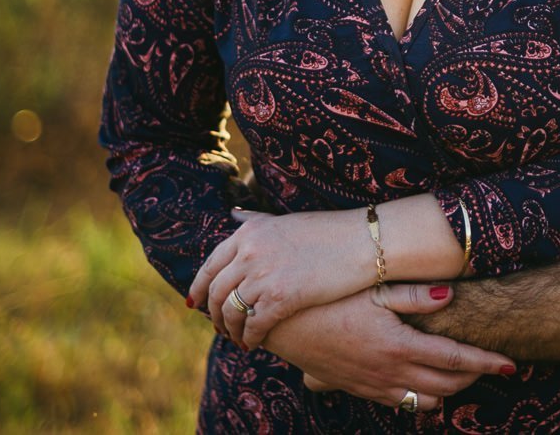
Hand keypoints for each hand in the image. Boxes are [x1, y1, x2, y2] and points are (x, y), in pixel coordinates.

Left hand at [190, 209, 374, 348]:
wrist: (363, 241)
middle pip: (215, 292)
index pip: (210, 266)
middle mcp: (249, 252)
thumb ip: (256, 221)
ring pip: (230, 312)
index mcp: (248, 233)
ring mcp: (263, 275)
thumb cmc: (330, 231)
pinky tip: (255, 344)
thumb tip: (233, 216)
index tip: (196, 305)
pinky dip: (250, 338)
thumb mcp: (285, 221)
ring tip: (237, 339)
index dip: (198, 289)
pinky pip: (253, 326)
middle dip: (213, 315)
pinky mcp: (281, 298)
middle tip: (219, 328)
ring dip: (230, 330)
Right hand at [266, 283, 516, 411]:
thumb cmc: (327, 300)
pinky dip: (421, 398)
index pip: (454, 359)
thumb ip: (413, 295)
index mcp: (398, 346)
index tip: (511, 363)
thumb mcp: (372, 290)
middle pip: (447, 384)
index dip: (486, 362)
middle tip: (492, 364)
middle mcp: (389, 373)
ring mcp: (374, 385)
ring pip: (425, 400)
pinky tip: (425, 385)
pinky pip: (400, 404)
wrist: (282, 326)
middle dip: (474, 376)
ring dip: (448, 389)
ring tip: (462, 372)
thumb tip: (449, 295)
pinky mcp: (359, 389)